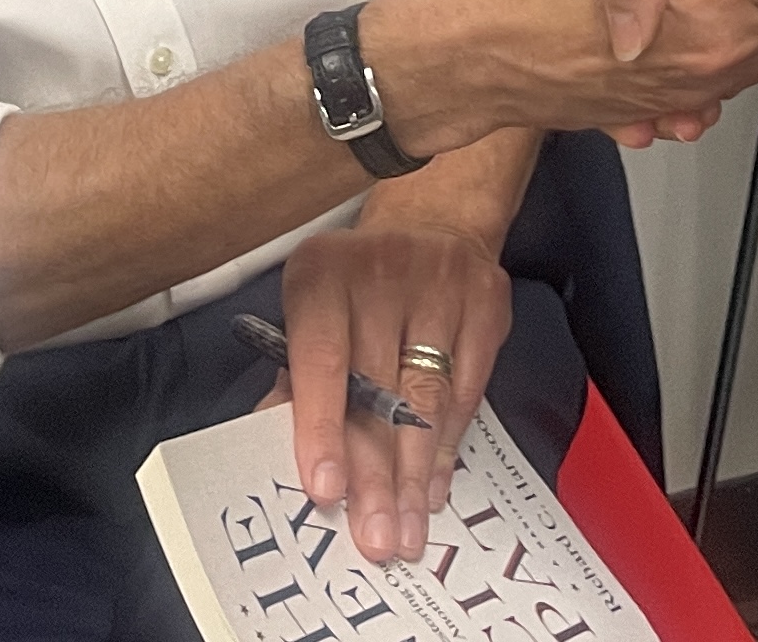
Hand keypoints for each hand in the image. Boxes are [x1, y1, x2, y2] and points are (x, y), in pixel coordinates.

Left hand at [268, 221, 507, 565]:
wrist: (431, 221)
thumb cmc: (356, 286)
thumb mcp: (311, 313)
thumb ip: (293, 379)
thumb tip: (272, 449)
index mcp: (322, 275)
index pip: (321, 361)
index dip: (321, 429)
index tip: (325, 490)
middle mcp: (381, 272)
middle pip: (378, 392)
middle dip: (376, 474)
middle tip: (375, 536)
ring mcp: (440, 283)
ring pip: (427, 399)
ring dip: (416, 474)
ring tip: (408, 528)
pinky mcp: (486, 300)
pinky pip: (468, 390)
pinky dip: (450, 445)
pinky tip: (436, 484)